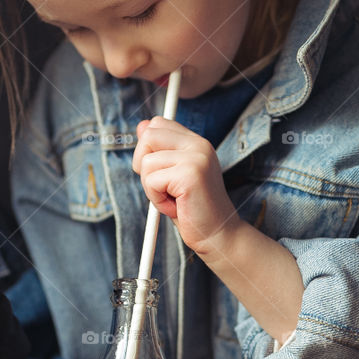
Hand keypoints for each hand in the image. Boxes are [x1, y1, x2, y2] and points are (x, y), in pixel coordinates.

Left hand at [133, 116, 239, 255]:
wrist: (217, 235)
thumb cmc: (192, 209)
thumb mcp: (172, 174)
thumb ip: (159, 149)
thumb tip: (141, 125)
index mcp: (196, 142)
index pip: (158, 124)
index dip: (148, 149)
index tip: (161, 171)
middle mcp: (198, 145)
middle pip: (148, 136)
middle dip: (144, 165)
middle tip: (163, 186)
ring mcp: (196, 157)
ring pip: (146, 162)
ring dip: (151, 188)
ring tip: (173, 199)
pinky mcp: (190, 174)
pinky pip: (152, 181)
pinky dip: (157, 200)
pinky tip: (176, 206)